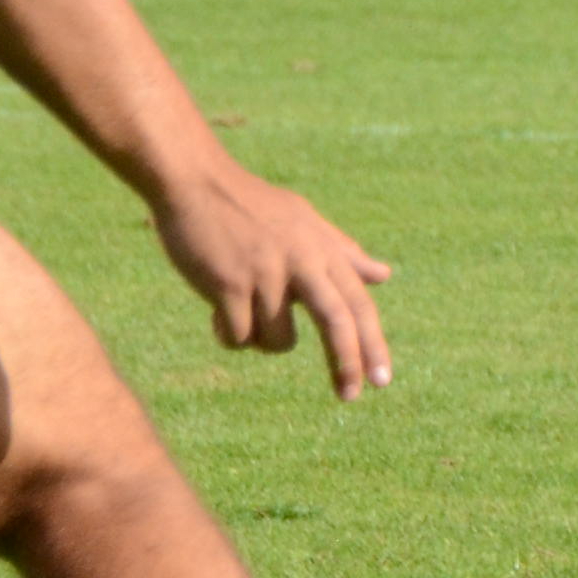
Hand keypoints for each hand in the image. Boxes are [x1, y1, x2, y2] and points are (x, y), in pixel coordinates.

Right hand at [149, 155, 396, 397]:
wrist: (193, 180)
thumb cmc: (249, 205)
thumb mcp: (302, 220)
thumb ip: (342, 251)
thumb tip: (384, 275)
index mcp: (319, 247)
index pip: (357, 302)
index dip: (373, 343)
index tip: (382, 380)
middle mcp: (299, 259)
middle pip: (336, 321)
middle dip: (346, 364)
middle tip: (350, 396)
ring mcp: (264, 272)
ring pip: (276, 340)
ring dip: (260, 339)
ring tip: (242, 311)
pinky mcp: (228, 283)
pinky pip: (239, 338)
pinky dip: (228, 334)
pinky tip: (217, 311)